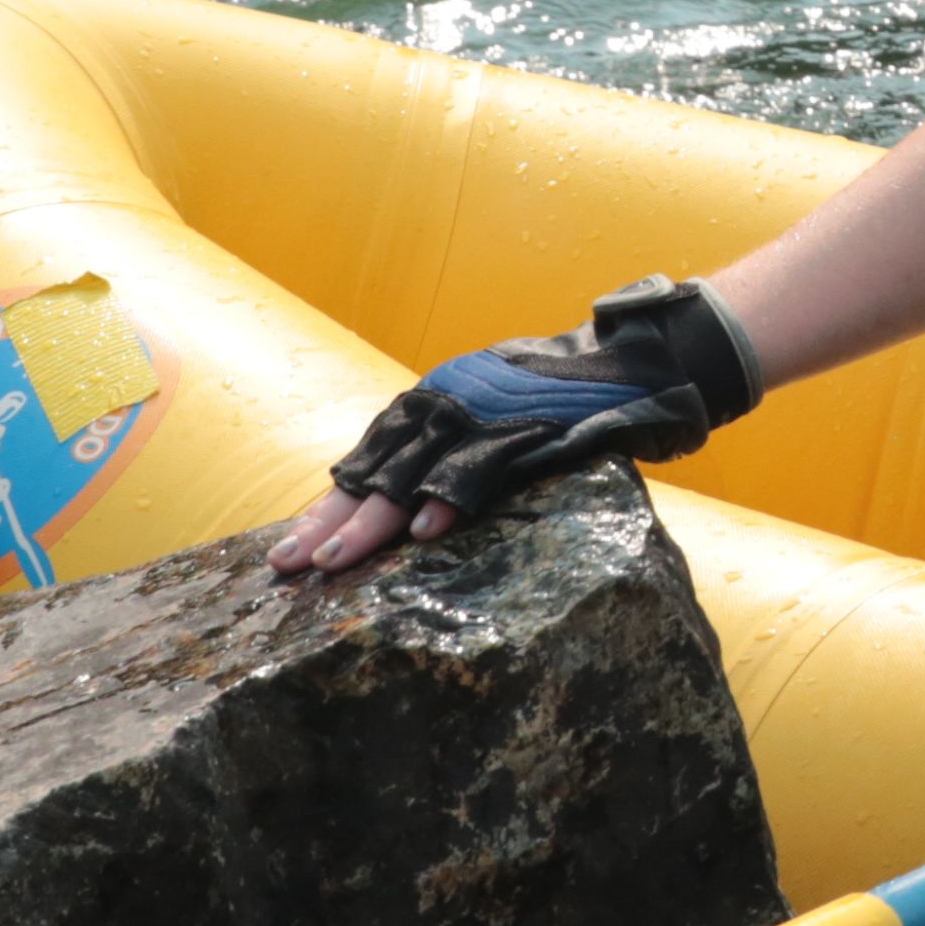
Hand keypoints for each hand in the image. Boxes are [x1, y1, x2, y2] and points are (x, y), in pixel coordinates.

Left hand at [266, 279, 762, 576]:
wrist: (636, 358)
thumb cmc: (563, 395)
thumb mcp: (492, 411)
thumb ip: (452, 450)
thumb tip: (403, 507)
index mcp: (439, 400)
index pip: (370, 456)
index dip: (330, 504)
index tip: (290, 546)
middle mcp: (452, 401)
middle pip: (378, 466)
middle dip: (331, 520)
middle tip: (288, 567)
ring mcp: (488, 413)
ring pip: (415, 470)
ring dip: (373, 519)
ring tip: (335, 563)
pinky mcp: (529, 427)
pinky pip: (482, 467)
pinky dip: (450, 497)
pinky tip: (423, 533)